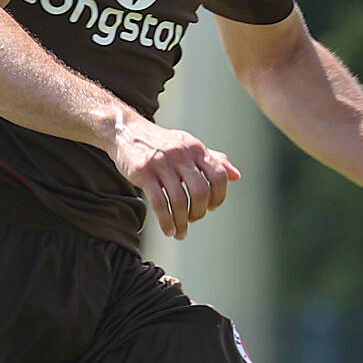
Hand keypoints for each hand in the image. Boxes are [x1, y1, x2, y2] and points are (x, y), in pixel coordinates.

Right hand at [109, 119, 239, 239]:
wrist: (126, 131)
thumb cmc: (161, 142)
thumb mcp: (189, 145)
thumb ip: (213, 160)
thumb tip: (236, 176)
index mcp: (196, 148)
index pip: (218, 176)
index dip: (219, 196)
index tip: (211, 207)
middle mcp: (181, 155)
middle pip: (200, 191)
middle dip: (199, 212)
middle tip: (193, 219)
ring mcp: (161, 164)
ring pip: (179, 200)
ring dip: (181, 222)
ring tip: (180, 232)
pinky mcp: (143, 173)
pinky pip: (159, 203)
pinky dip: (166, 221)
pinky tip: (168, 230)